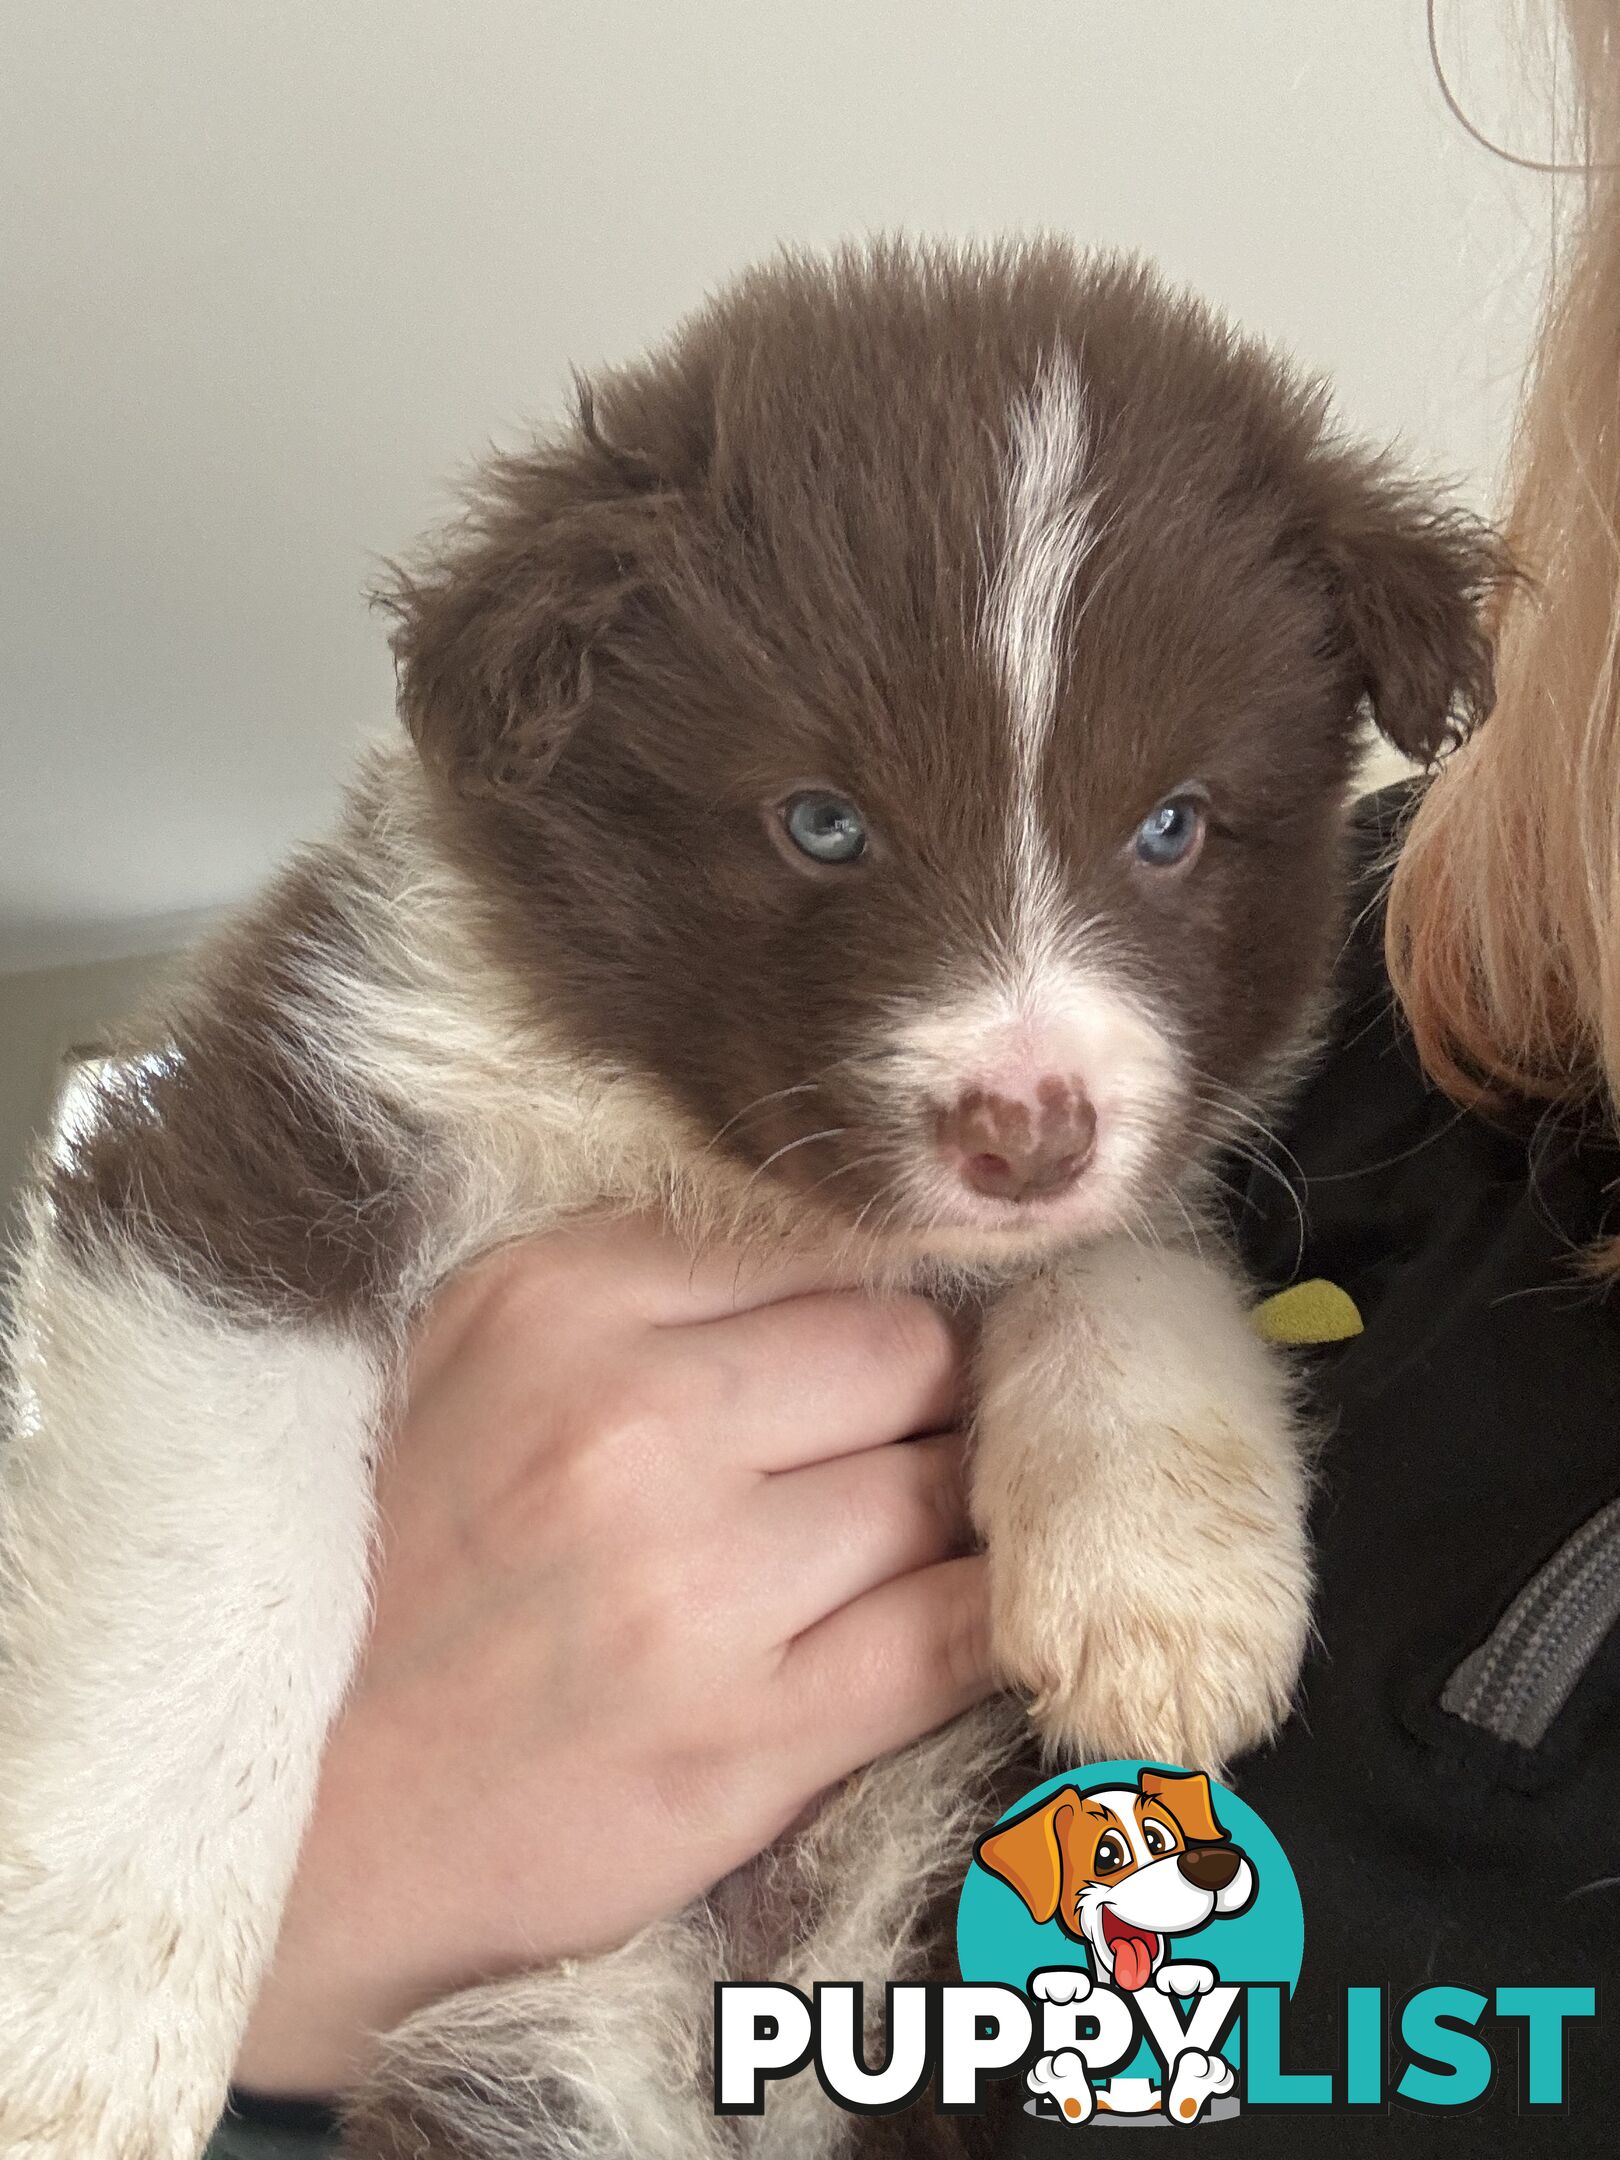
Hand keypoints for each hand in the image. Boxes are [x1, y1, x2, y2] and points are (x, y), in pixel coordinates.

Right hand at [235, 1218, 990, 2095]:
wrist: (308, 1822)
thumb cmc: (401, 1570)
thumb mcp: (469, 1359)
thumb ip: (639, 1290)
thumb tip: (842, 1263)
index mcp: (555, 1303)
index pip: (821, 1251)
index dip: (848, 1315)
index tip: (844, 1367)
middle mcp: (630, 1423)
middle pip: (906, 1355)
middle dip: (913, 1404)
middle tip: (873, 1456)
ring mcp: (697, 1585)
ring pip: (944, 1490)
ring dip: (935, 1521)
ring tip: (871, 1553)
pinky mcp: (753, 1733)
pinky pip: (956, 1632)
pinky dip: (978, 1617)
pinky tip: (942, 1618)